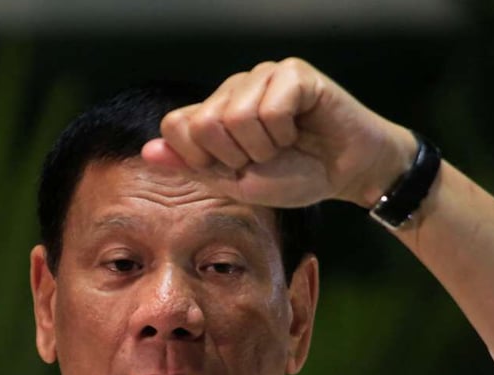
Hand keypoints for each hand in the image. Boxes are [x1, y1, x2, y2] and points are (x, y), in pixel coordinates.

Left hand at [142, 58, 415, 208]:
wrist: (346, 175)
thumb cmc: (294, 177)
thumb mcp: (235, 183)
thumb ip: (192, 167)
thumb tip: (147, 151)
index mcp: (214, 113)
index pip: (175, 125)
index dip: (201, 159)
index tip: (233, 168)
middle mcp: (233, 89)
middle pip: (203, 123)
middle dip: (235, 156)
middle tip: (264, 157)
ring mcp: (262, 76)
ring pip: (236, 116)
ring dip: (264, 146)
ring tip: (284, 144)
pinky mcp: (293, 72)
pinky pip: (270, 108)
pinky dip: (285, 132)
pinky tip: (300, 129)